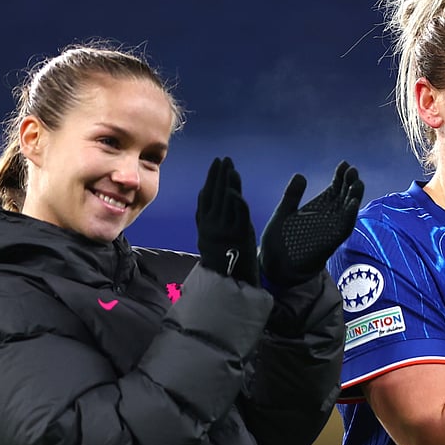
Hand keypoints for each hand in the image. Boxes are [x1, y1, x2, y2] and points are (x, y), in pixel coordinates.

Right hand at [195, 157, 258, 285]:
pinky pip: (237, 215)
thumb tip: (206, 205)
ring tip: (230, 166)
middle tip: (223, 159)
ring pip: (225, 202)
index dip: (211, 180)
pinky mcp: (239, 236)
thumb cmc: (223, 265)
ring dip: (227, 183)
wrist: (229, 285)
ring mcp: (225, 231)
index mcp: (205, 228)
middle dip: (218, 176)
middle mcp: (212, 228)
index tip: (215, 165)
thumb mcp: (211, 242)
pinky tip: (235, 189)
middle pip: (215, 196)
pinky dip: (235, 201)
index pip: (207, 198)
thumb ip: (209, 223)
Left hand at [260, 161, 363, 288]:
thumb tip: (301, 175)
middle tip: (353, 170)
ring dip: (354, 198)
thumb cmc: (278, 242)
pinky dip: (348, 217)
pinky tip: (353, 204)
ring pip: (346, 212)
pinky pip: (342, 229)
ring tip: (357, 184)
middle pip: (343, 198)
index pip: (334, 190)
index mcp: (317, 209)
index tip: (344, 164)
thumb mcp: (283, 213)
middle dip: (350, 184)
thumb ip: (292, 196)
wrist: (273, 267)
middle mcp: (326, 219)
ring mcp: (329, 231)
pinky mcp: (328, 243)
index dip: (340, 178)